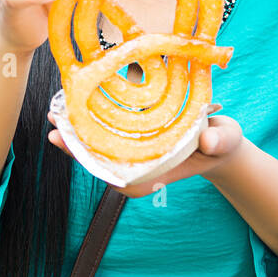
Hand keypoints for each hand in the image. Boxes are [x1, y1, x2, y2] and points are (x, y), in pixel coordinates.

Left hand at [46, 109, 247, 197]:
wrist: (221, 142)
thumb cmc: (222, 143)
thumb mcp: (225, 140)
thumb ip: (219, 140)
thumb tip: (209, 140)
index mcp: (153, 174)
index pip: (115, 173)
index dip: (89, 159)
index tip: (67, 145)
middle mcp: (138, 167)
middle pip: (100, 159)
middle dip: (75, 144)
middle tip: (52, 128)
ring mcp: (134, 154)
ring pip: (100, 145)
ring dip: (78, 130)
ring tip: (55, 113)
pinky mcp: (134, 140)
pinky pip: (108, 133)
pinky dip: (92, 119)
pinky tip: (76, 102)